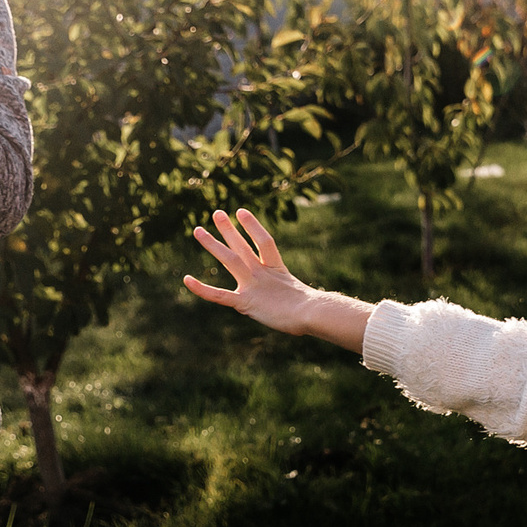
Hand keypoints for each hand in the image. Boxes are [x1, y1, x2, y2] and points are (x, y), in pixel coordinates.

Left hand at [184, 208, 371, 352]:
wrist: (311, 315)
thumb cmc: (317, 313)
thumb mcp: (313, 303)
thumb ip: (317, 302)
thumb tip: (340, 311)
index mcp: (278, 271)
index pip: (265, 241)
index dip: (253, 226)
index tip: (242, 211)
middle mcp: (262, 273)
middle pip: (242, 246)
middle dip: (229, 229)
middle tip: (217, 213)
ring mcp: (252, 285)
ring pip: (228, 260)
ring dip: (212, 244)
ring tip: (198, 229)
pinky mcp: (244, 301)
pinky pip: (218, 294)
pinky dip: (201, 288)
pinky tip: (185, 279)